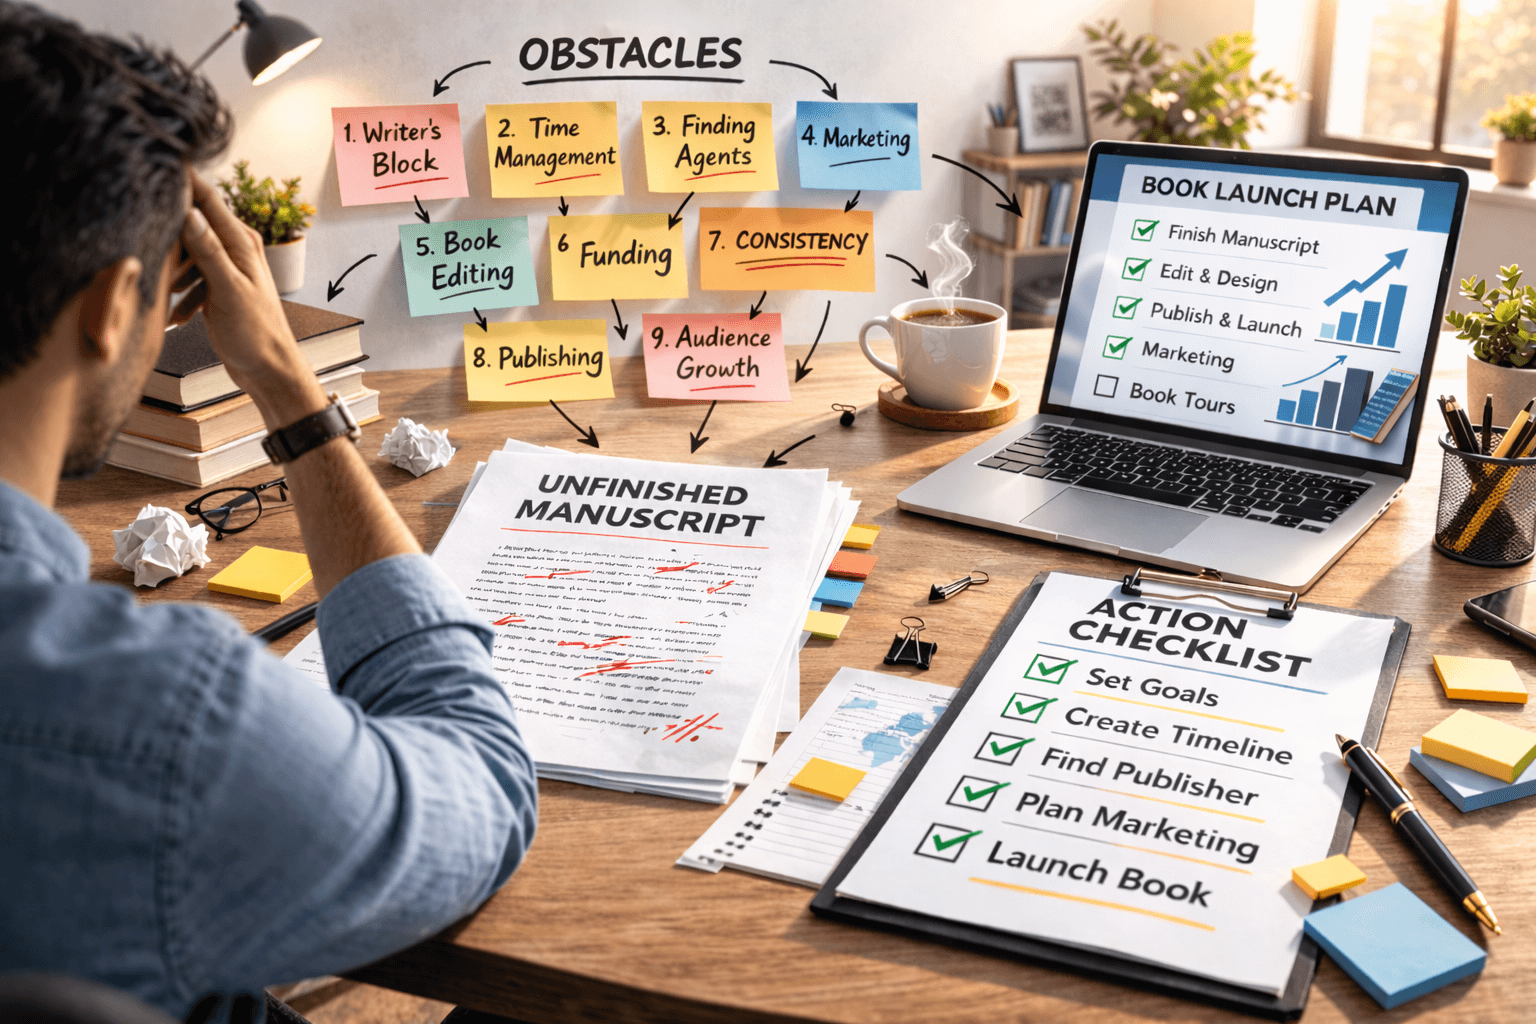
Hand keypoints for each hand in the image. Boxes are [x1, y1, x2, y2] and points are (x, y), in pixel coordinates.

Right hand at [179, 172, 327, 425]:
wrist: (269, 370)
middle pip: (193, 222)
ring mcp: (227, 268)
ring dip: (174, 270)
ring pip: (188, 252)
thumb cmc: (256, 333)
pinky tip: (178, 317)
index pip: (209, 199)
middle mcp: (236, 249)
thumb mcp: (228, 290)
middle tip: (142, 236)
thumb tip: (190, 213)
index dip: (184, 180)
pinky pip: (191, 278)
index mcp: (241, 243)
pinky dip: (182, 294)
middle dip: (168, 230)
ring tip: (165, 290)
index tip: (156, 161)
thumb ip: (209, 252)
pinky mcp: (219, 287)